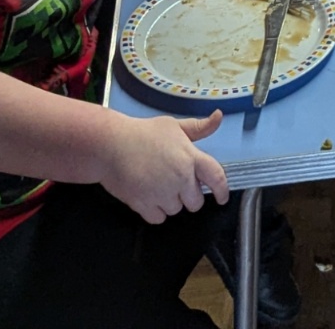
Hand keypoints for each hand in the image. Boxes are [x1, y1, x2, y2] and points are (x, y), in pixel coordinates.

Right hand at [100, 110, 227, 223]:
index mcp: (191, 157)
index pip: (216, 177)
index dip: (223, 190)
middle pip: (196, 202)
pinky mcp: (145, 206)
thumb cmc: (143, 133)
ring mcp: (163, 194)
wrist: (112, 145)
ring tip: (157, 184)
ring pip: (176, 210)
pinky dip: (155, 211)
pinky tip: (148, 195)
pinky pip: (159, 218)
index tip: (222, 198)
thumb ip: (198, 128)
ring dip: (170, 202)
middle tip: (176, 182)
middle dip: (189, 195)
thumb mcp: (174, 126)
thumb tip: (219, 117)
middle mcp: (181, 178)